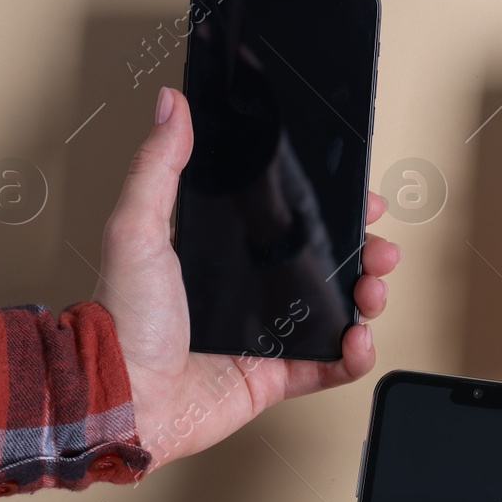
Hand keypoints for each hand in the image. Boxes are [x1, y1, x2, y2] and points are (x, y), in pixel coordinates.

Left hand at [94, 87, 402, 469]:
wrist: (123, 397)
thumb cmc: (123, 320)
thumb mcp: (137, 228)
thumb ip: (158, 165)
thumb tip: (171, 105)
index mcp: (225, 255)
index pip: (293, 225)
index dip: (334, 212)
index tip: (359, 201)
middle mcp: (250, 293)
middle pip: (328, 265)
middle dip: (365, 253)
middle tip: (378, 247)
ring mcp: (268, 336)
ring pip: (339, 312)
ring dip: (368, 298)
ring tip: (372, 289)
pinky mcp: (277, 377)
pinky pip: (331, 367)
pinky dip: (355, 356)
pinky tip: (358, 338)